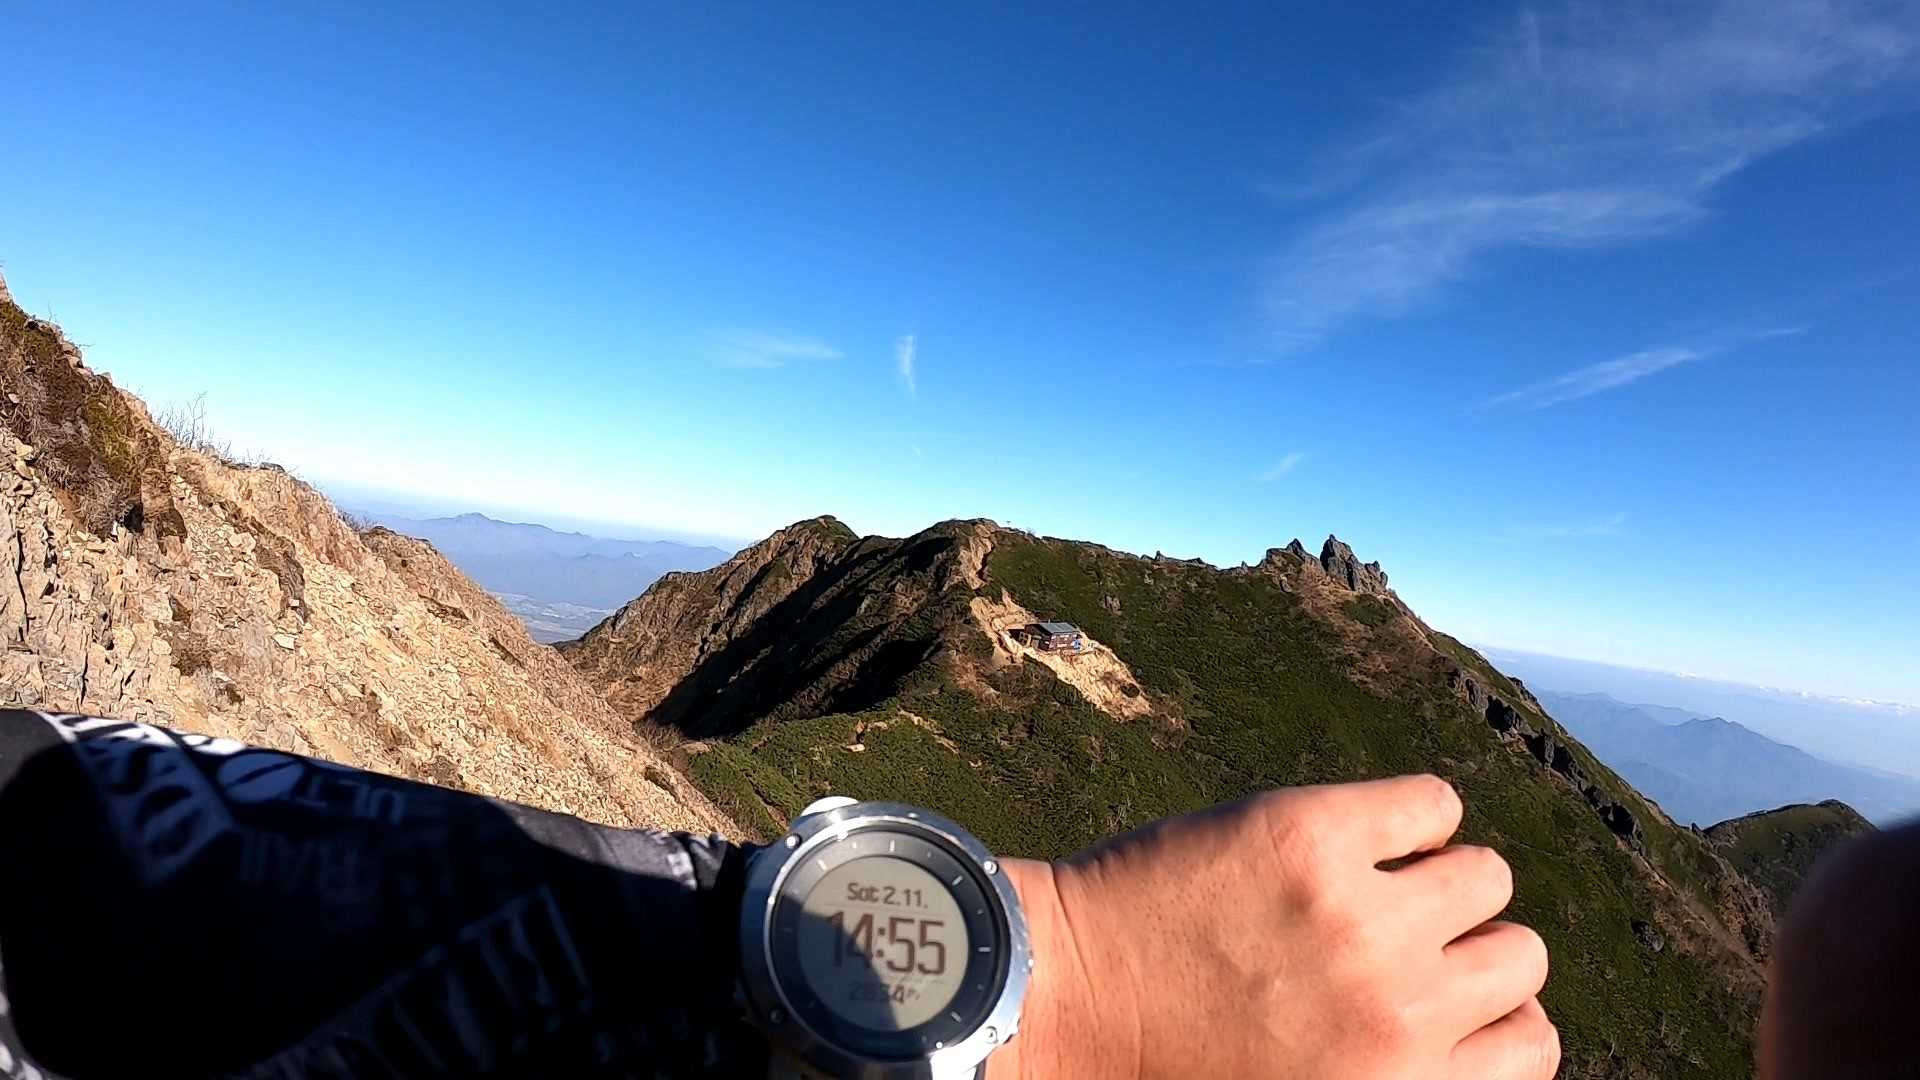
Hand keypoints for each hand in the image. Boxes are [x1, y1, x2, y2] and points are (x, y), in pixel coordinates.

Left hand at [990, 775, 1557, 1079]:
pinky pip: (1431, 801)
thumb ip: (1398, 1072)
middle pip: (1518, 952)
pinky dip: (1410, 812)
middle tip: (1401, 932)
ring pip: (1486, 874)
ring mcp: (1361, 917)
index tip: (1449, 989)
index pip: (1532, 1043)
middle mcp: (1399, 1010)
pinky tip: (1354, 832)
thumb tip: (1483, 1022)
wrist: (1066, 994)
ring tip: (1374, 878)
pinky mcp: (1314, 834)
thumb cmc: (1172, 1061)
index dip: (1496, 1010)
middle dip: (1467, 940)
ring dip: (1440, 874)